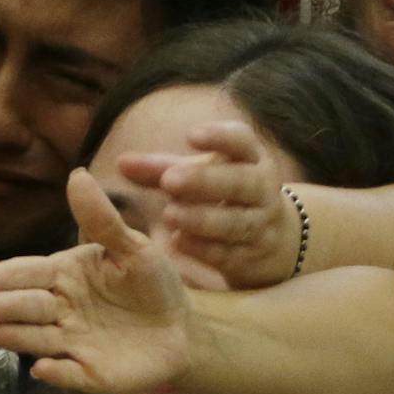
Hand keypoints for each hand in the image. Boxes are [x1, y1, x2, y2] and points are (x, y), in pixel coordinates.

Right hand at [0, 169, 193, 393]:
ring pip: (38, 340)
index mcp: (66, 275)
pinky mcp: (89, 374)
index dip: (8, 275)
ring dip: (18, 337)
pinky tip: (43, 368)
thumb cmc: (151, 283)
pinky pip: (68, 375)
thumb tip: (77, 174)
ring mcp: (72, 343)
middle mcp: (61, 310)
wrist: (181, 328)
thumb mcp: (132, 247)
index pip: (31, 272)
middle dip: (9, 306)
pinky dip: (55, 373)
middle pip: (29, 307)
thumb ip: (102, 219)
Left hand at [121, 120, 307, 288]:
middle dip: (206, 181)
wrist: (272, 241)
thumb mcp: (200, 176)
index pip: (243, 141)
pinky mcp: (253, 257)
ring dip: (202, 219)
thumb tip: (121, 163)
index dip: (220, 137)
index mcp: (251, 159)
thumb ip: (161, 169)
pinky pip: (232, 254)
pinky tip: (179, 243)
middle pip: (242, 183)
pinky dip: (205, 249)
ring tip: (170, 215)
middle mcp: (262, 190)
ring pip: (238, 222)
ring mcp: (262, 225)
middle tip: (169, 181)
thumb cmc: (224, 195)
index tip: (190, 136)